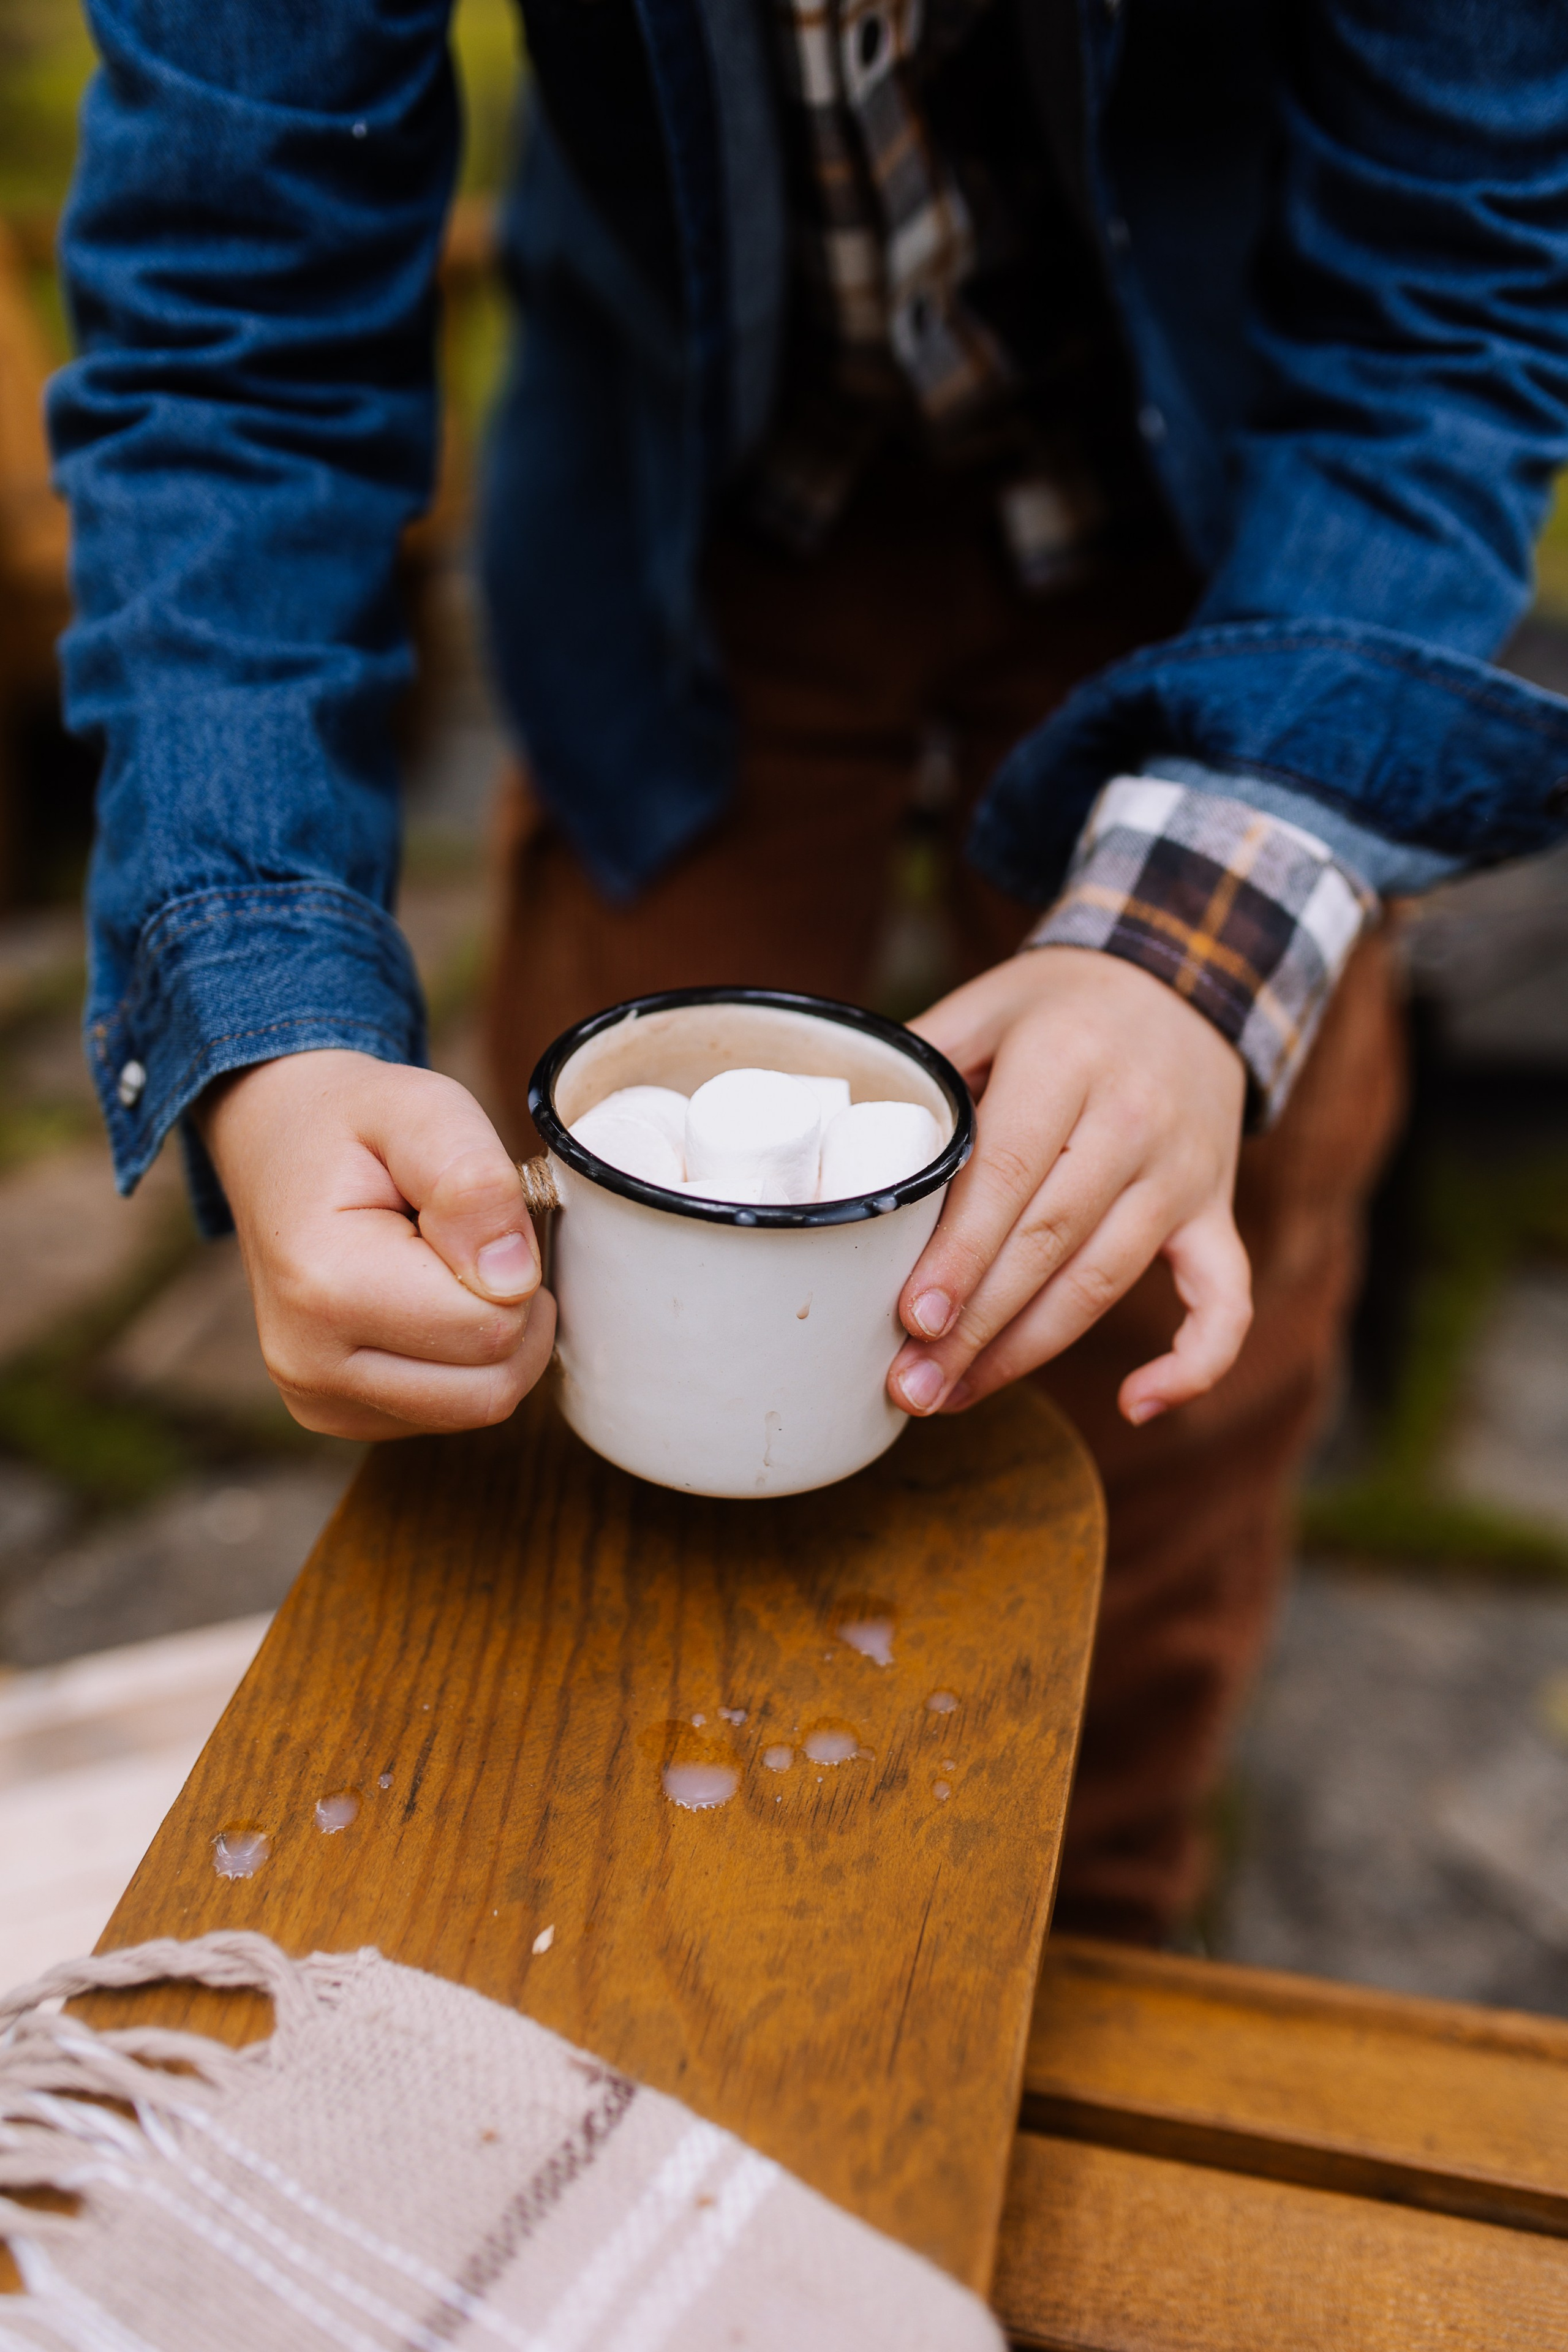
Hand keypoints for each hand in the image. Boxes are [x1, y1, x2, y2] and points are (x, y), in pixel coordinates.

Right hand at [198, 1049, 555, 1439]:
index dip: (515, 1265)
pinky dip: (461, 1363)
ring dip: (493, 1341)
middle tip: (476, 1243)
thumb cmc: (356, 1125)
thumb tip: (513, 1278)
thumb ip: (472, 1182)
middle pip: (490, 1387)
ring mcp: (317, 1400)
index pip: (492, 1326)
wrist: (275, 1143)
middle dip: (512, 1312)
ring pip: (477, 1408)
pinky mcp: (334, 1414)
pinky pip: (447, 1413)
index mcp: (325, 1286)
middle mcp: (309, 1364)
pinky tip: (427, 1304)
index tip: (473, 1215)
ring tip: (450, 1269)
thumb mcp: (422, 1109)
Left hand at [889, 948, 1251, 1425]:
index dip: (961, 1254)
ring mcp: (1184, 1172)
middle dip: (975, 1325)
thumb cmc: (1063, 1007)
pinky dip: (1194, 1360)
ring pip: (1105, 1280)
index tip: (911, 1319)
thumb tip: (836, 1129)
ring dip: (1028, 1352)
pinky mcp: (1216, 1210)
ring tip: (954, 1395)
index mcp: (1066, 1062)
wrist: (1184, 985)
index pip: (1008, 1172)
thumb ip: (921, 1062)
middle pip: (1050, 1242)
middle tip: (910, 1385)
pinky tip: (1136, 1406)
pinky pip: (1223, 1297)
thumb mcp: (988, 1004)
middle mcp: (1134, 1119)